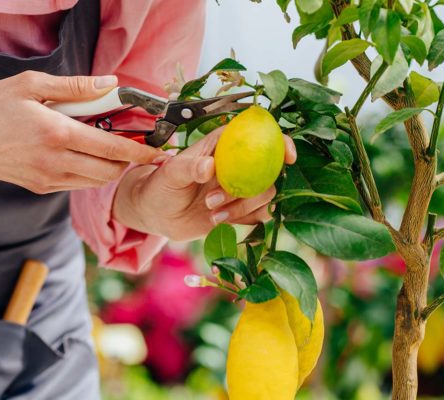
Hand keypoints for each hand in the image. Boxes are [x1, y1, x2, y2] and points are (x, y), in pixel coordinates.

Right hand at [0, 71, 165, 193]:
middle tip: (135, 145)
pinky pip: (78, 184)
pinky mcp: (41, 188)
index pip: (112, 148)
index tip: (158, 151)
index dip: (140, 151)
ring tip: (110, 148)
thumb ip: (75, 87)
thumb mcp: (30, 85)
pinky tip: (85, 155)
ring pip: (96, 181)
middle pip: (110, 170)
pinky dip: (90, 173)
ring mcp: (49, 179)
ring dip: (111, 167)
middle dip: (129, 160)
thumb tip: (110, 84)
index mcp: (58, 135)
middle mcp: (57, 162)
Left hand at [112, 127, 296, 240]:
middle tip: (214, 199)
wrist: (155, 214)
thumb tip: (209, 166)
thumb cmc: (160, 185)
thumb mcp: (169, 173)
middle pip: (269, 170)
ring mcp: (241, 187)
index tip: (287, 156)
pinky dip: (244, 220)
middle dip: (250, 188)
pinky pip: (259, 215)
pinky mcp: (240, 210)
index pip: (260, 136)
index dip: (281, 142)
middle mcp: (238, 164)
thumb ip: (188, 167)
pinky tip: (219, 222)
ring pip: (265, 194)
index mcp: (224, 145)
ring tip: (211, 212)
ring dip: (242, 207)